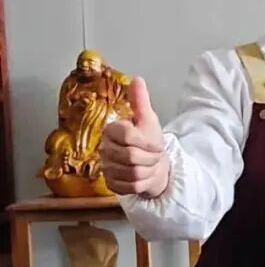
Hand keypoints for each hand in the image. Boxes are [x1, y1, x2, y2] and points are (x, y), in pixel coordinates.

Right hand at [100, 77, 169, 197]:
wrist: (151, 163)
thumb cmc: (149, 140)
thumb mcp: (148, 119)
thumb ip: (140, 100)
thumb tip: (137, 79)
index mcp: (112, 130)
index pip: (126, 135)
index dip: (147, 142)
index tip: (157, 144)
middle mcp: (105, 148)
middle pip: (131, 157)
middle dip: (150, 158)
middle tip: (155, 156)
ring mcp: (106, 167)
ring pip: (133, 173)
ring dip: (149, 171)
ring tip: (150, 165)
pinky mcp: (110, 183)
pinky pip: (131, 187)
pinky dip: (144, 183)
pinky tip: (144, 177)